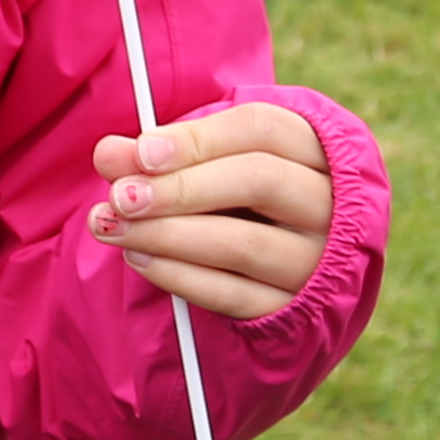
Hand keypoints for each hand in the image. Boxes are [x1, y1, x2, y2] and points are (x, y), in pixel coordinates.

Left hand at [86, 102, 337, 323]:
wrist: (293, 268)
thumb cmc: (246, 199)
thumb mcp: (214, 166)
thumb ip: (161, 156)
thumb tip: (109, 154)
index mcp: (318, 150)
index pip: (261, 129)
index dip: (197, 138)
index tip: (141, 151)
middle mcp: (330, 203)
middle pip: (260, 179)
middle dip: (181, 187)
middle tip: (120, 195)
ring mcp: (318, 260)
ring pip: (243, 243)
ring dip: (168, 235)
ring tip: (114, 227)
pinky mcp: (296, 310)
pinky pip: (235, 295)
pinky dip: (180, 276)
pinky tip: (139, 258)